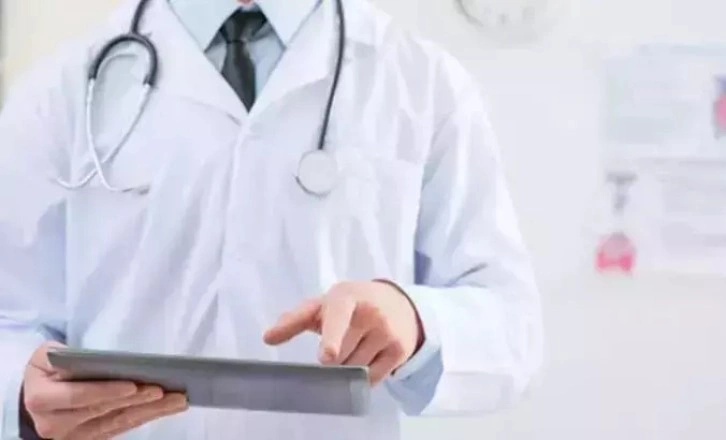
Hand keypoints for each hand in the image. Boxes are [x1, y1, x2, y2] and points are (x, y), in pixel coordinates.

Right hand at [22, 342, 187, 439]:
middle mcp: (55, 424)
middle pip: (103, 412)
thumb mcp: (46, 356)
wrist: (34, 395)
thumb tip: (100, 358)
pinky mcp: (90, 439)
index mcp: (42, 399)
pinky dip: (145, 417)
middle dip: (137, 401)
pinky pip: (120, 428)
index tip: (133, 385)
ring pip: (117, 422)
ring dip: (150, 411)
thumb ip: (65, 355)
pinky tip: (166, 408)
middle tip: (165, 390)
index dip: (106, 391)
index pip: (77, 396)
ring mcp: (73, 436)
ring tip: (177, 400)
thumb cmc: (46, 370)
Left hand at [264, 280, 423, 384]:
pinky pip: (372, 379)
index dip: (331, 338)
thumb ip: (294, 319)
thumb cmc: (350, 305)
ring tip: (357, 346)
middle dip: (332, 356)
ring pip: (354, 369)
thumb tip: (267, 338)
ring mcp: (387, 331)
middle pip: (338, 356)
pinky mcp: (399, 350)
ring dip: (348, 367)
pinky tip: (369, 356)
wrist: (398, 302)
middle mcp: (370, 312)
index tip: (327, 355)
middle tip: (339, 341)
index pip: (337, 318)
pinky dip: (364, 376)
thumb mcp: (323, 305)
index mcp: (345, 297)